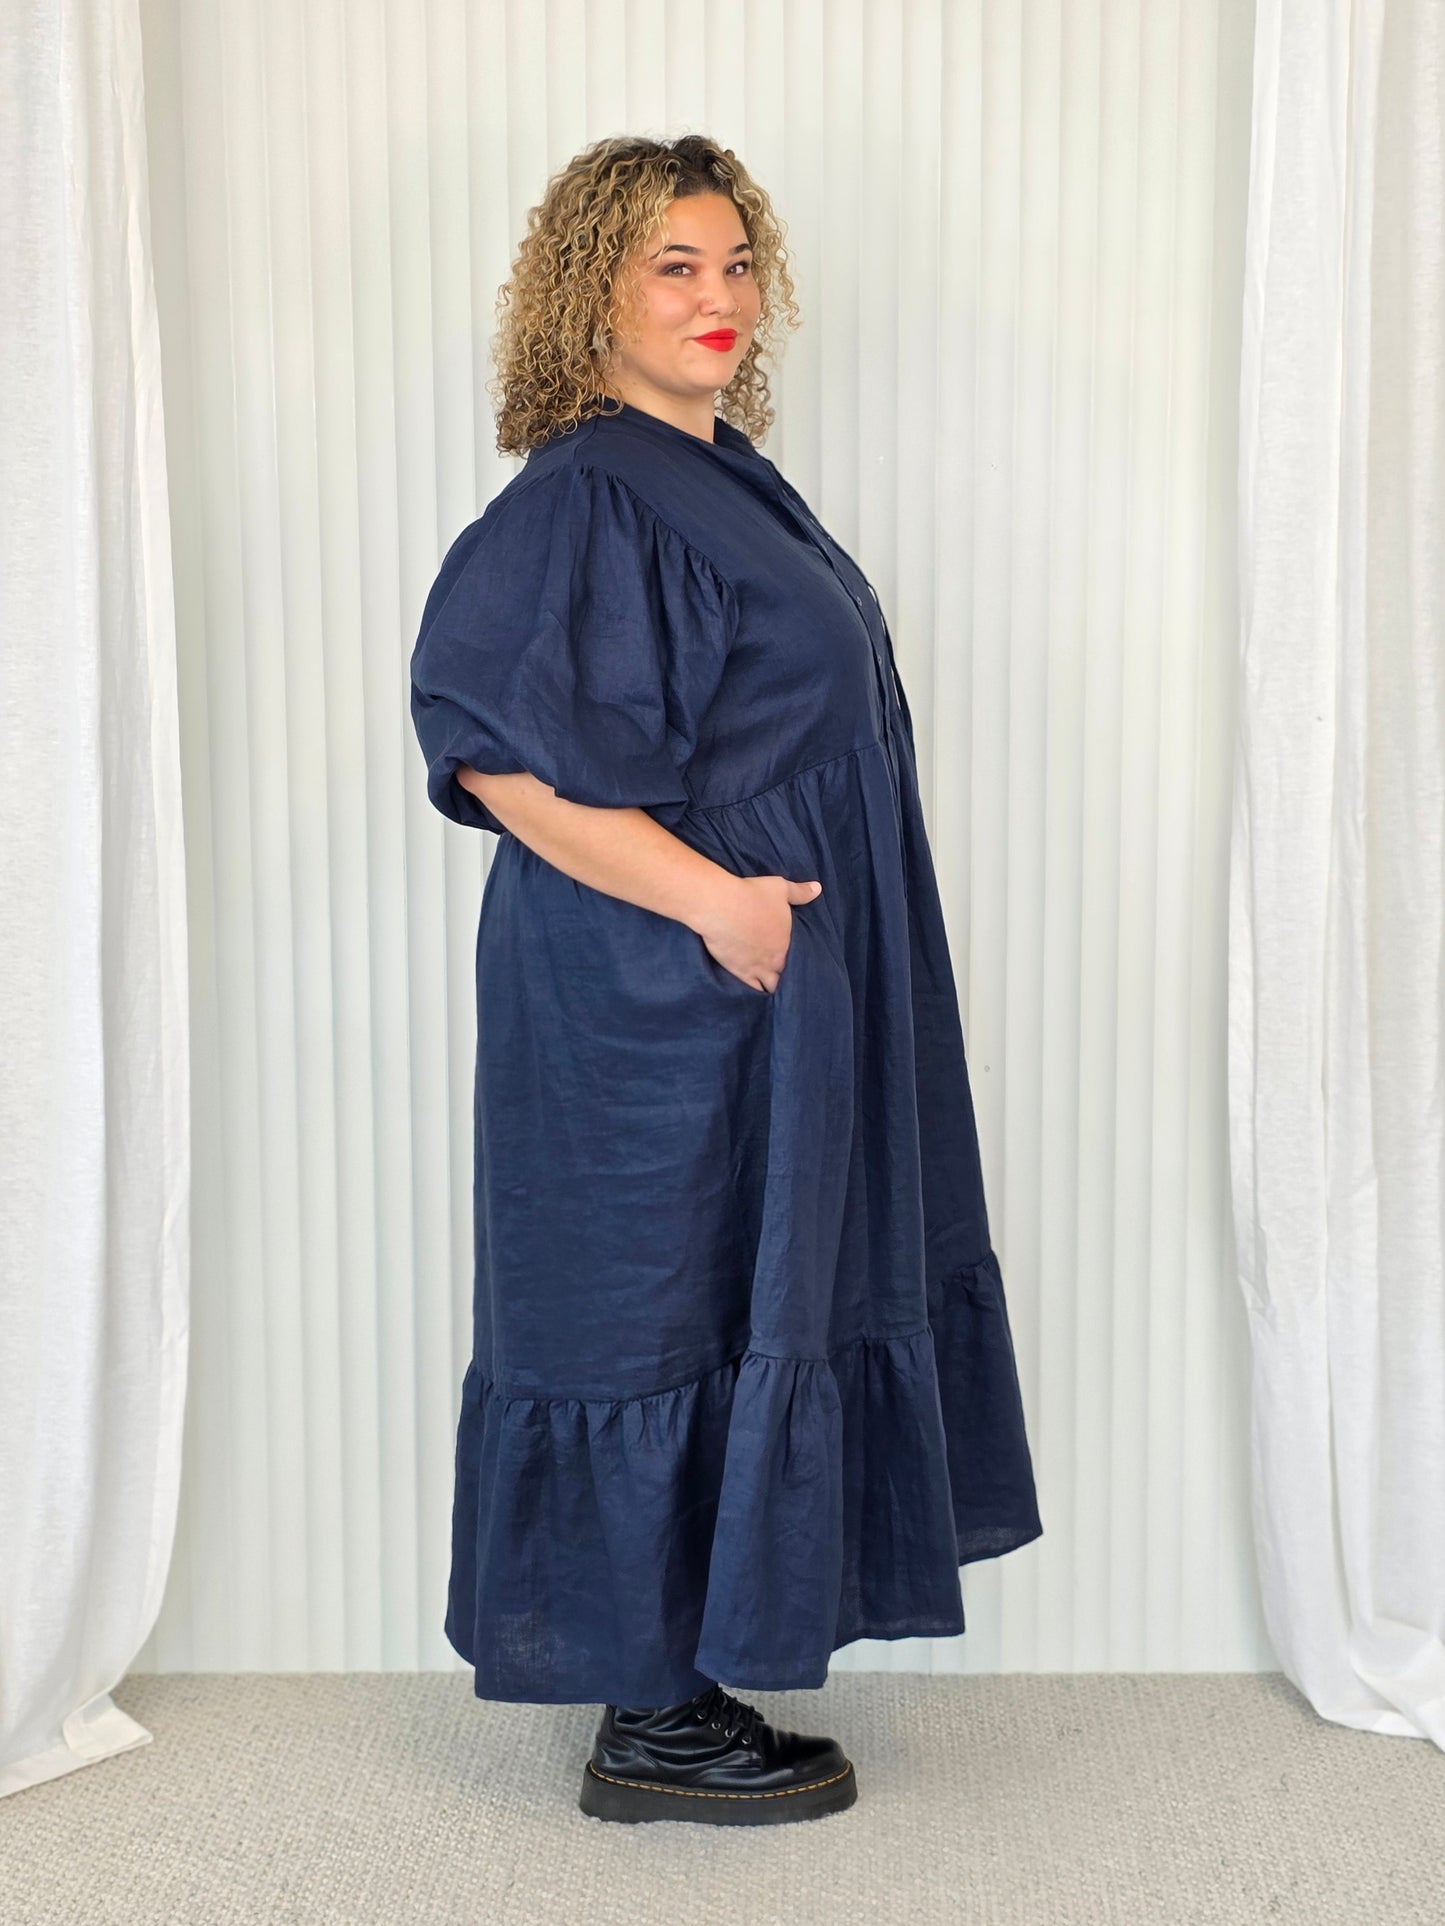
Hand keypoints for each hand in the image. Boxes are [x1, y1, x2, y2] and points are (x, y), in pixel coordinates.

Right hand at [689, 874, 823, 993]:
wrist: (722, 906)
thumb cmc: (752, 895)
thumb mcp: (780, 889)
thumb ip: (800, 892)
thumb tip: (817, 889)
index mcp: (788, 941)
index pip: (799, 958)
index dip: (797, 960)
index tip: (794, 961)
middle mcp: (776, 959)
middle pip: (785, 974)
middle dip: (785, 976)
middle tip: (783, 977)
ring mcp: (758, 968)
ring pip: (770, 986)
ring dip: (771, 986)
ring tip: (770, 989)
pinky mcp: (740, 973)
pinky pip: (751, 990)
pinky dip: (754, 993)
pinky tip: (754, 996)